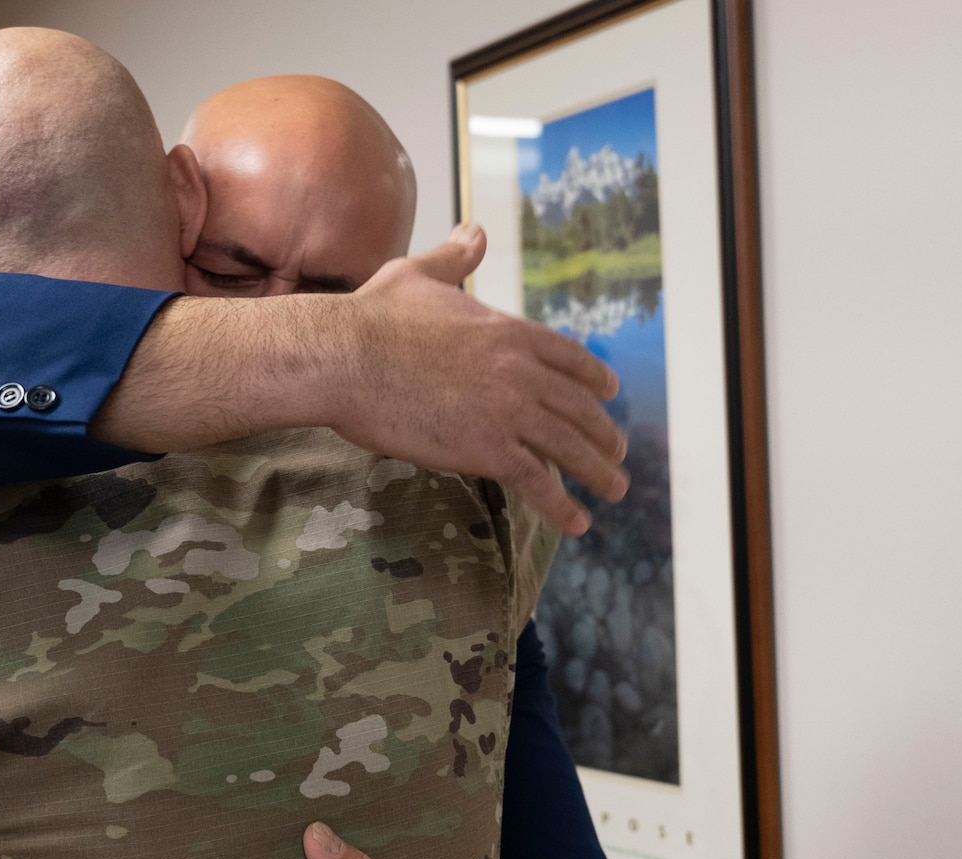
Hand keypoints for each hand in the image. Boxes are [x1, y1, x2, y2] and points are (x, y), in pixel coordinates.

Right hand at [326, 223, 626, 535]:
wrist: (344, 357)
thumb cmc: (370, 317)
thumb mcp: (418, 274)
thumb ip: (454, 258)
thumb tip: (475, 232)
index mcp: (509, 331)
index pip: (569, 357)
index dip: (594, 378)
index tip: (609, 393)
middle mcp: (520, 370)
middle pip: (579, 406)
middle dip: (603, 432)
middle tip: (617, 451)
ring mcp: (508, 411)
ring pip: (570, 446)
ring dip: (598, 471)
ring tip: (614, 488)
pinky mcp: (487, 449)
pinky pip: (537, 482)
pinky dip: (563, 506)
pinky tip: (578, 522)